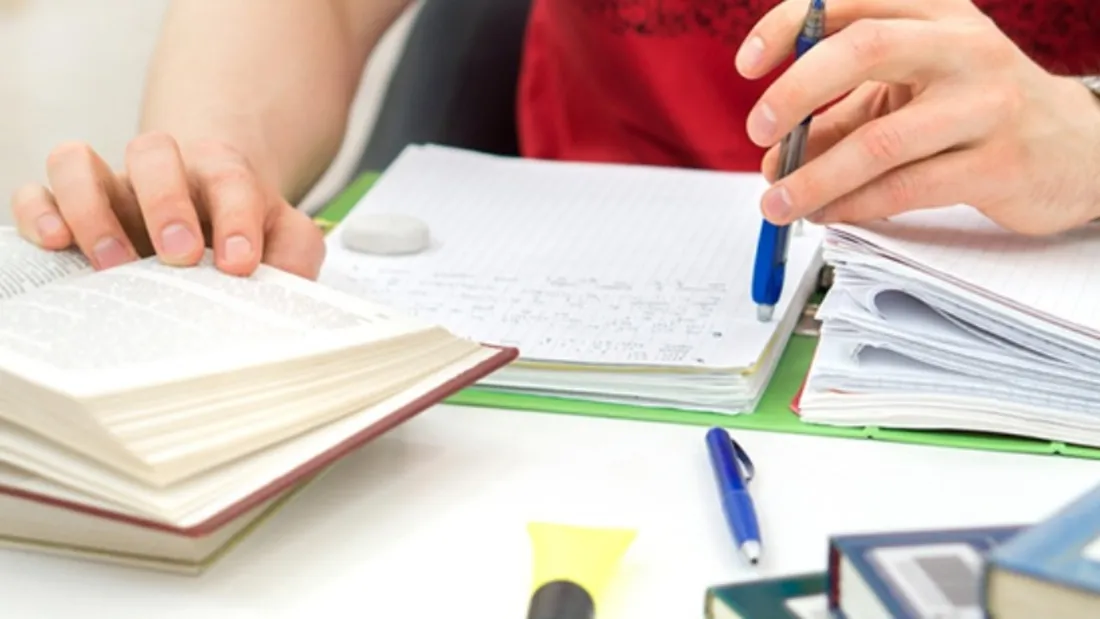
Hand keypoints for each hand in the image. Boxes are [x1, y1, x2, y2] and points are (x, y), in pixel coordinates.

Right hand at [9, 133, 324, 277]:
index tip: (240, 262)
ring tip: (114, 264)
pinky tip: (57, 244)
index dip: (237, 220)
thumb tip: (291, 291)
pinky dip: (41, 213)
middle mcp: (163, 171)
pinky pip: (39, 192)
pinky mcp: (70, 205)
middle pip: (153, 153)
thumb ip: (296, 256)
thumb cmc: (245, 228)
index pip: (231, 182)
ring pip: (79, 162)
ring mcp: (112, 185)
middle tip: (179, 255)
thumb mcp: (287, 239)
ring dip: (92, 210)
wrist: (211, 211)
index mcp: (222, 174)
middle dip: (165, 204)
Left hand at [736, 0, 1099, 234]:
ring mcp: (987, 103)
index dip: (788, 27)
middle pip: (864, 49)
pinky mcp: (998, 164)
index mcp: (935, 12)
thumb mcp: (909, 94)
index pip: (849, 0)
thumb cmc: (976, 110)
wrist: (1077, 149)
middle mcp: (963, 46)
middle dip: (795, 92)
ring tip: (777, 203)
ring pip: (881, 139)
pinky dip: (853, 204)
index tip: (747, 65)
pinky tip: (826, 214)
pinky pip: (906, 188)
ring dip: (815, 176)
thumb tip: (774, 156)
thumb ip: (840, 116)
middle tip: (758, 130)